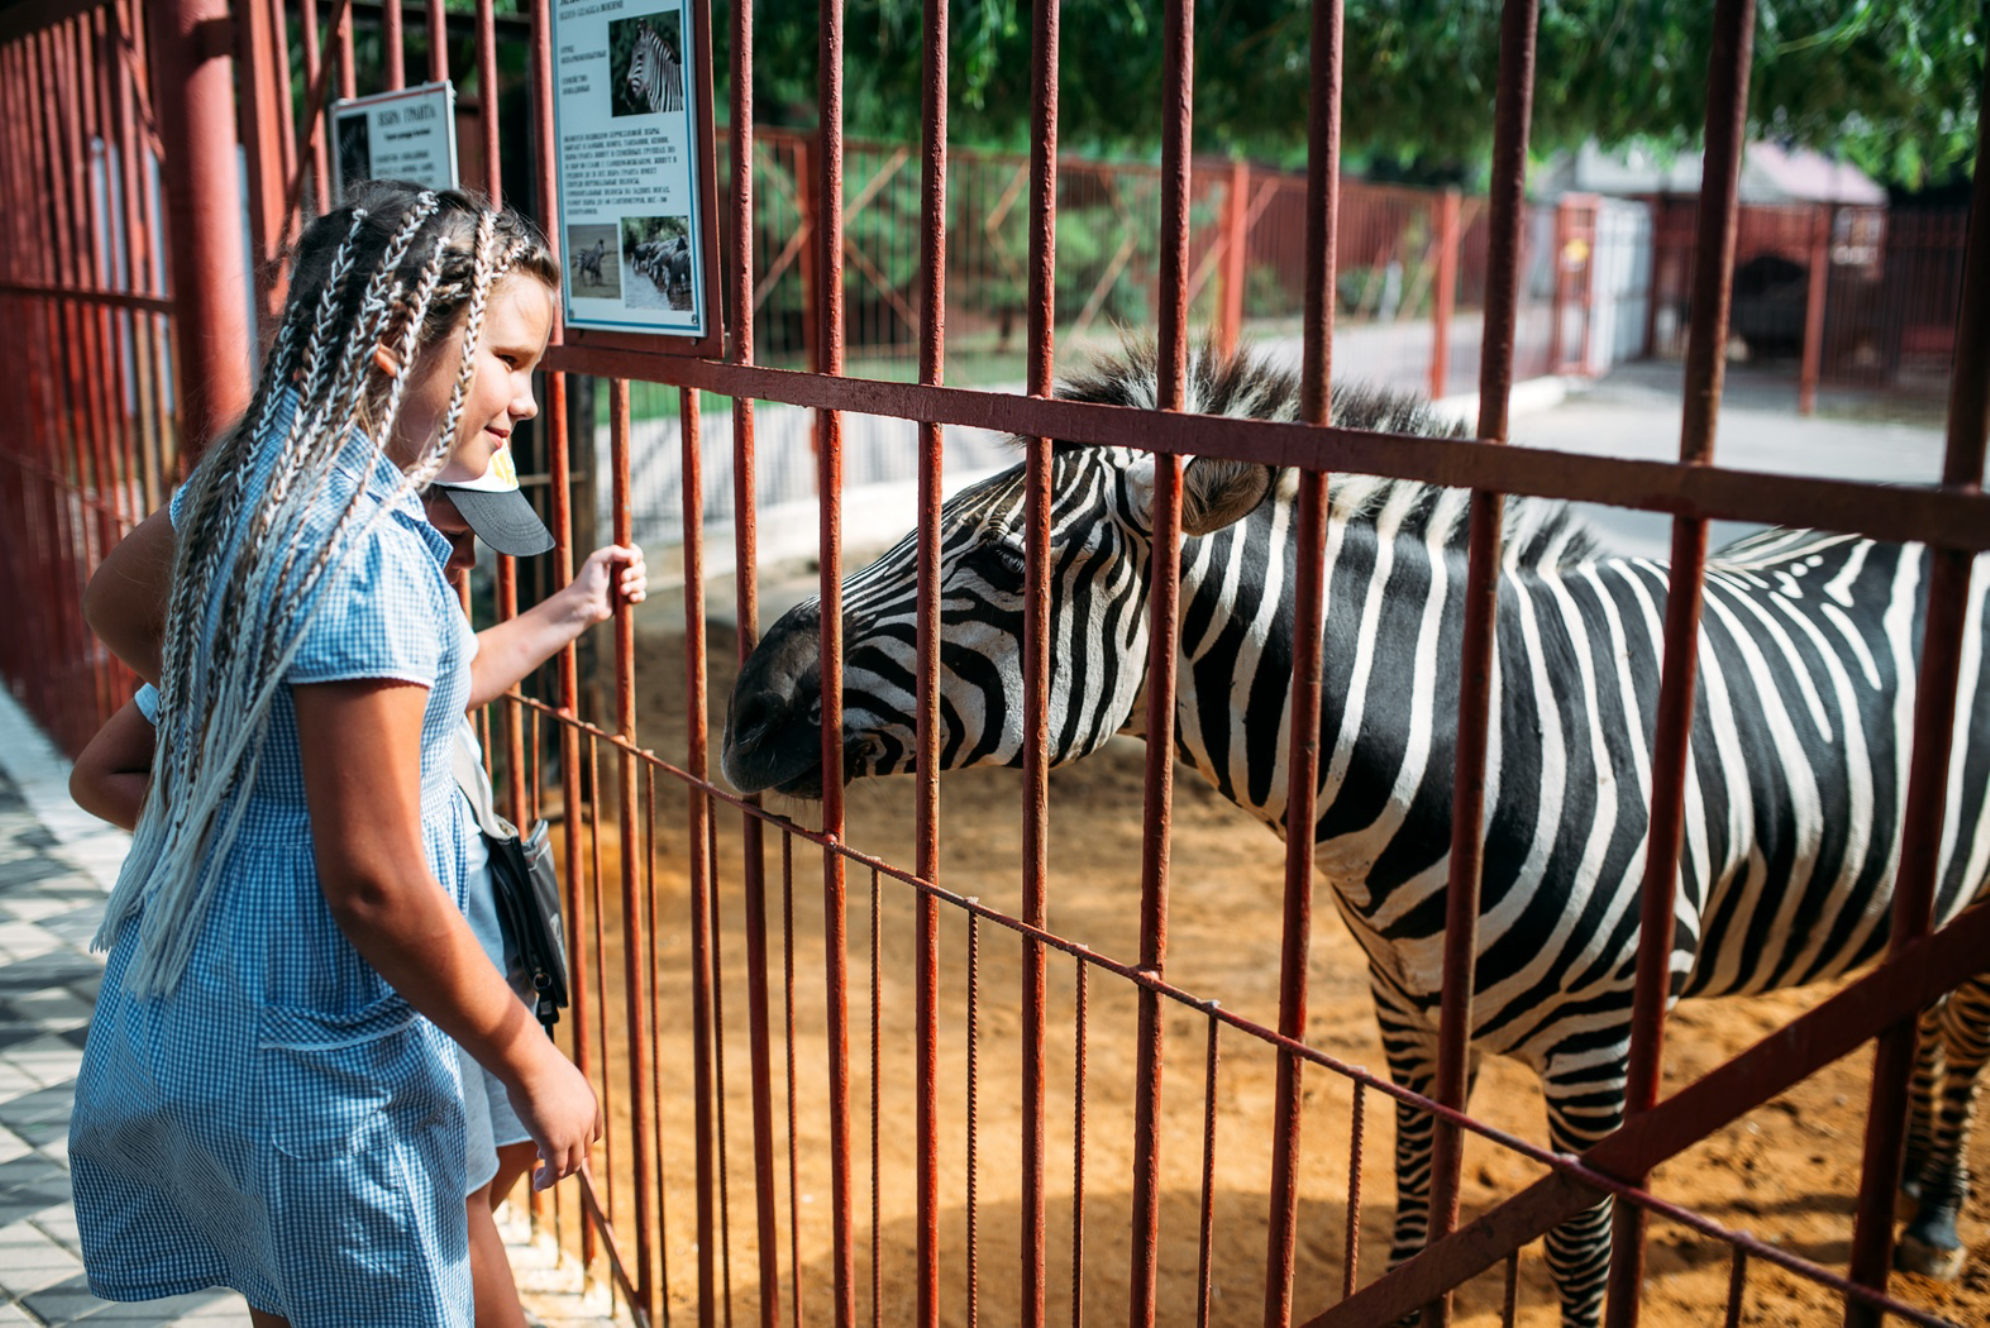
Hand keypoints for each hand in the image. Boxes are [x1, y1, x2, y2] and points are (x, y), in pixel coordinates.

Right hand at [503, 1039, 601, 1189]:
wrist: (531, 1063)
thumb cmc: (535, 1063)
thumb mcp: (552, 1077)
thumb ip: (553, 1088)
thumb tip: (541, 1084)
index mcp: (590, 1103)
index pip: (594, 1133)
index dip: (579, 1145)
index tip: (558, 1145)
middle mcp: (587, 1120)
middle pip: (582, 1151)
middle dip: (566, 1159)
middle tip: (543, 1157)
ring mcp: (574, 1134)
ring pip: (571, 1165)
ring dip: (557, 1175)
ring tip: (541, 1177)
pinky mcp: (556, 1144)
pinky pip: (556, 1171)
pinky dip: (548, 1181)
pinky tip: (538, 1184)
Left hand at [564, 544, 646, 625]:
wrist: (584, 604)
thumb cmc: (587, 581)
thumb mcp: (596, 559)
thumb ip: (613, 551)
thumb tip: (632, 555)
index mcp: (615, 560)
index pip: (634, 553)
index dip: (636, 556)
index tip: (630, 561)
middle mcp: (622, 571)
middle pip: (641, 567)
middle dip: (634, 573)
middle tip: (622, 579)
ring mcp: (626, 585)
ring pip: (643, 582)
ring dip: (634, 586)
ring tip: (622, 591)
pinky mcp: (627, 599)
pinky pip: (642, 595)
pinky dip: (638, 596)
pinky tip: (630, 599)